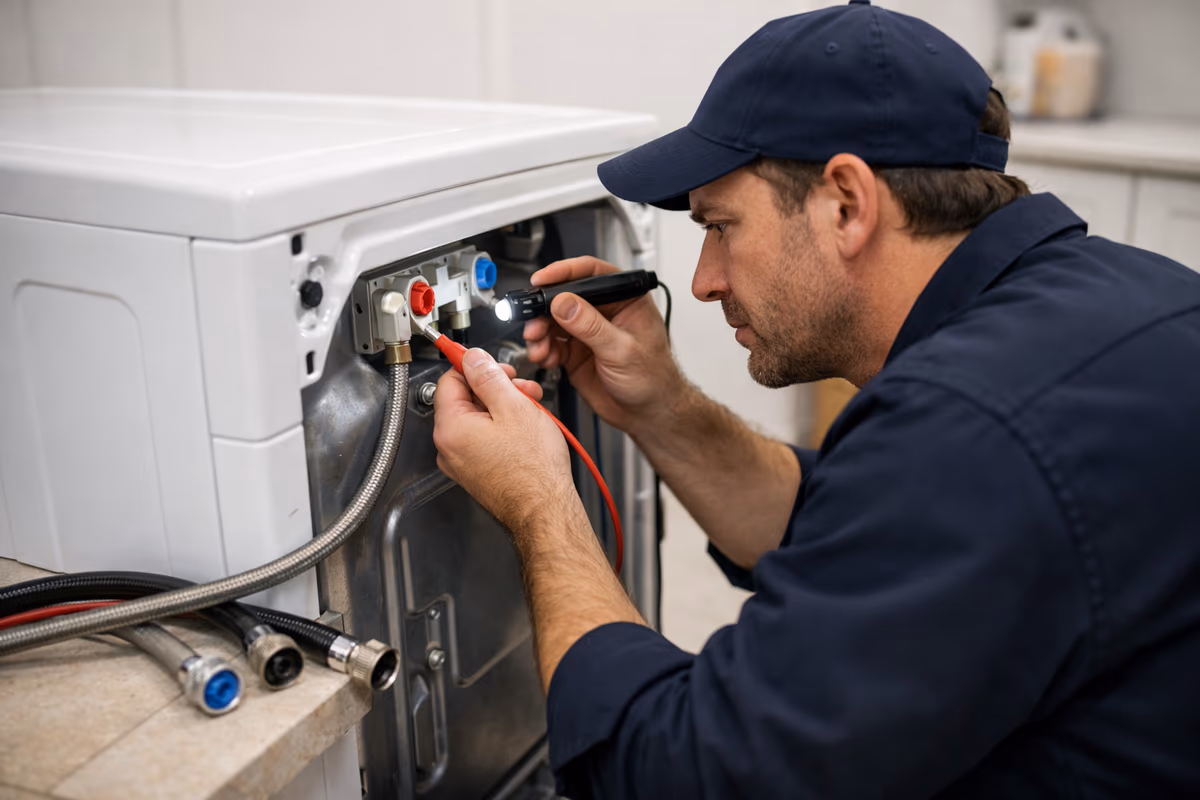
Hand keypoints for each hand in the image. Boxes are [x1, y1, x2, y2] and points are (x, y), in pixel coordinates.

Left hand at [432, 349, 581, 536]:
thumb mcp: (514, 407)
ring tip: (531, 409)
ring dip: (504, 407)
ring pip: (478, 419)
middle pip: (465, 399)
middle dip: (496, 387)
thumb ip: (489, 377)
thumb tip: (473, 358)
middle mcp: (449, 448)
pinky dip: (504, 428)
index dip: (474, 365)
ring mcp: (462, 462)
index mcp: (451, 428)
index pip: (450, 379)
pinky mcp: (477, 472)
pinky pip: (484, 439)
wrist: (545, 511)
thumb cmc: (533, 470)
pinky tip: (526, 429)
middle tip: (522, 388)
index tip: (490, 361)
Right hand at [523, 256, 685, 434]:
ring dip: (540, 332)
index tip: (541, 281)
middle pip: (565, 297)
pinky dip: (544, 350)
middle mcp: (605, 312)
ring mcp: (588, 332)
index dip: (564, 273)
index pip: (592, 273)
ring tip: (538, 346)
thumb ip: (591, 326)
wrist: (649, 414)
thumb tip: (564, 303)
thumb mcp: (622, 350)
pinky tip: (546, 358)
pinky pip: (552, 344)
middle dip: (544, 310)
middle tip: (533, 324)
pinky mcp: (576, 352)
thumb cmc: (653, 380)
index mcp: (625, 300)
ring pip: (554, 321)